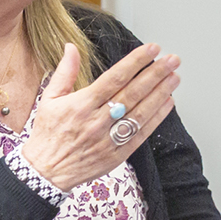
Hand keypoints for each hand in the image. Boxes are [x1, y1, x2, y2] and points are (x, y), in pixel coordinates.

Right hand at [23, 43, 182, 191]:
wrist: (45, 172)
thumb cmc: (48, 134)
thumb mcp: (49, 99)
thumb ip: (64, 72)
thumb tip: (71, 47)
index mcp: (81, 104)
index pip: (114, 78)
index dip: (135, 62)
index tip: (151, 49)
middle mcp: (97, 121)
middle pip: (132, 93)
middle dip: (155, 74)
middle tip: (172, 60)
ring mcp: (109, 139)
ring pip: (140, 113)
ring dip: (160, 94)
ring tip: (174, 77)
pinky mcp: (117, 154)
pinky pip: (141, 134)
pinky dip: (156, 118)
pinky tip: (167, 103)